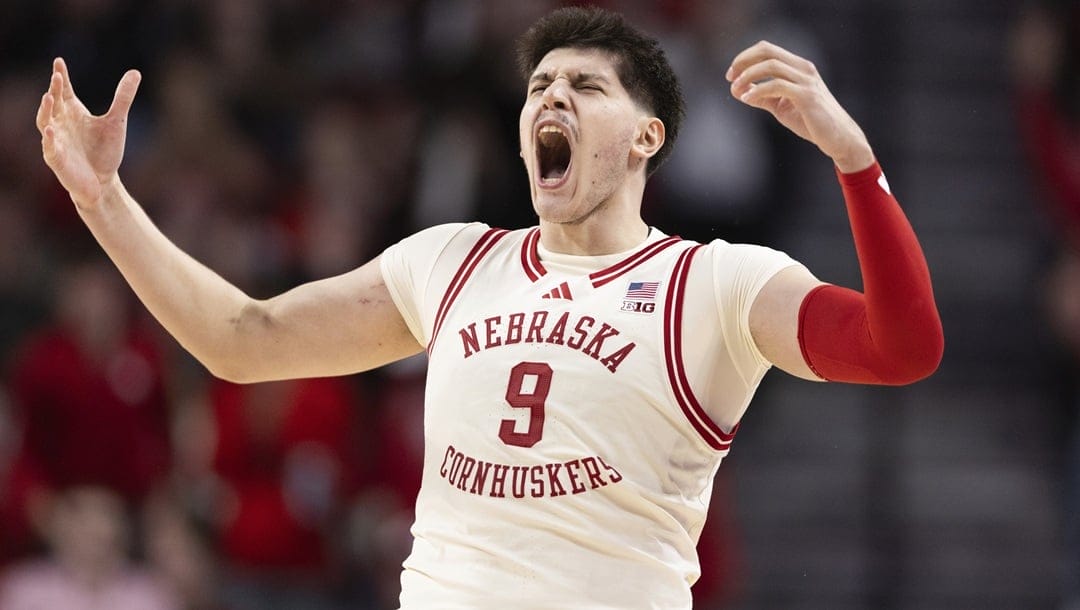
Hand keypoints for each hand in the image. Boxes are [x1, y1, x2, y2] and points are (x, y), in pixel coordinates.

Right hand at [36, 58, 141, 209]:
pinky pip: (50, 147)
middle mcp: (61, 123)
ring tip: (49, 97)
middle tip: (58, 77)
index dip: (61, 76)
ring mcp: (56, 140)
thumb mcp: (117, 122)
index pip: (65, 91)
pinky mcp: (56, 159)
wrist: (103, 182)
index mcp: (73, 113)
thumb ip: (123, 97)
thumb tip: (135, 72)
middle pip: (54, 103)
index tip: (59, 61)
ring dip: (45, 110)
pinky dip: (49, 138)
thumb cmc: (105, 151)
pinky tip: (50, 129)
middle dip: (54, 90)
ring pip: (45, 121)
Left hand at [727, 41, 872, 172]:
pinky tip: (747, 99)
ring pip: (771, 66)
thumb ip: (762, 97)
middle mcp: (803, 68)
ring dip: (748, 75)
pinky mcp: (807, 96)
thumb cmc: (811, 121)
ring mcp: (806, 81)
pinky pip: (777, 85)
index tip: (731, 74)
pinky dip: (758, 90)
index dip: (745, 57)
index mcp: (798, 67)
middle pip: (767, 51)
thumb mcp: (781, 107)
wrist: (838, 138)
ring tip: (736, 89)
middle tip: (729, 77)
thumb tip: (739, 91)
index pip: (767, 49)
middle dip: (743, 61)